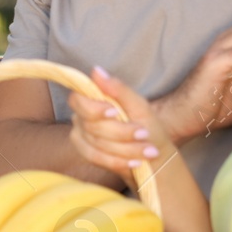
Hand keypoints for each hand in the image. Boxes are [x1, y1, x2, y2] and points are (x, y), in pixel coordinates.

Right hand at [68, 66, 174, 184]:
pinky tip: (135, 161)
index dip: (93, 108)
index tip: (115, 112)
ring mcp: (81, 136)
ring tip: (148, 150)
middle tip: (144, 134)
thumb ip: (118, 89)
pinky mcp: (86, 154)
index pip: (78, 101)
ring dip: (125, 148)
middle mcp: (81, 117)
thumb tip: (96, 70)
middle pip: (92, 126)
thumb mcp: (139, 106)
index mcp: (92, 100)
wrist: (153, 154)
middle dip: (121, 132)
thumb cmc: (147, 126)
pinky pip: (97, 158)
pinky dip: (118, 161)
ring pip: (97, 144)